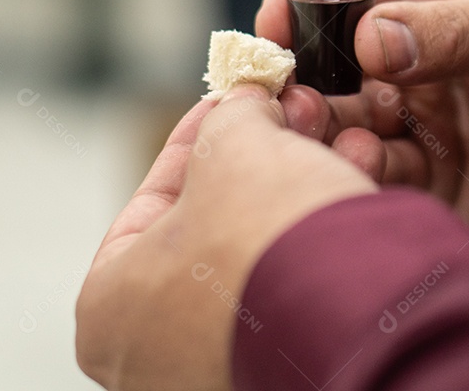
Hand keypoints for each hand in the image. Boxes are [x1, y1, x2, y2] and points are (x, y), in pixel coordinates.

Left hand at [76, 85, 375, 389]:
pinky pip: (303, 289)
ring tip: (335, 141)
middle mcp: (156, 358)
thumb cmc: (265, 240)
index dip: (198, 138)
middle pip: (213, 226)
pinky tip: (353, 181)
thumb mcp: (232, 143)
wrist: (358, 316)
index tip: (230, 104)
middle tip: (288, 116)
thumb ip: (229, 117)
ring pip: (264, 255)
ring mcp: (223, 373)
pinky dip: (325, 236)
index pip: (152, 201)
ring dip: (301, 188)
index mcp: (110, 311)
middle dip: (259, 161)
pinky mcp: (290, 374)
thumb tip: (248, 107)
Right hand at [256, 0, 468, 220]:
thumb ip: (449, 29)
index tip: (272, 24)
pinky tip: (369, 162)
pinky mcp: (425, 164)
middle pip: (328, 51)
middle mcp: (409, 45)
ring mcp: (413, 105)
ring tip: (324, 134)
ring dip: (324, 123)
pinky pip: (375, 164)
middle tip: (286, 95)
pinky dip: (362, 165)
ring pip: (342, 112)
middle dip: (302, 72)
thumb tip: (370, 39)